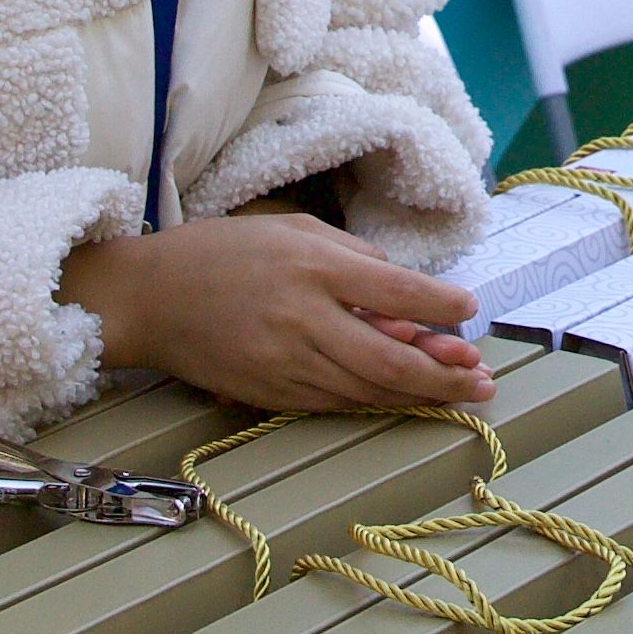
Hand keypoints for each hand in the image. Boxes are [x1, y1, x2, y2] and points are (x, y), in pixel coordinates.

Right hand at [62, 211, 494, 414]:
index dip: (442, 307)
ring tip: (459, 393)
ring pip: (368, 391)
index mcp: (313, 267)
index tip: (469, 310)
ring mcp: (285, 364)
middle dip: (446, 376)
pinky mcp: (269, 395)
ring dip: (420, 396)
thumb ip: (354, 259)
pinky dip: (375, 401)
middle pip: (392, 361)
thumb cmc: (223, 253)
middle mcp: (304, 319)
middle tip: (483, 382)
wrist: (149, 298)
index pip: (397, 292)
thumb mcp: (293, 229)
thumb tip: (407, 295)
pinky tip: (403, 398)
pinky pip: (335, 404)